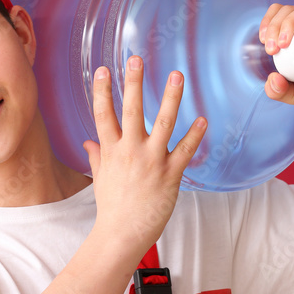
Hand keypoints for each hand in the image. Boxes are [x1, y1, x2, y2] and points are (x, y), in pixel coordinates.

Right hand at [83, 55, 206, 253]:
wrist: (121, 234)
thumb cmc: (112, 208)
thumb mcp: (101, 178)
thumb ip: (97, 156)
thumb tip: (89, 142)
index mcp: (111, 151)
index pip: (103, 114)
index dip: (102, 90)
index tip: (103, 69)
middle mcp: (130, 152)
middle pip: (131, 110)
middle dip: (133, 83)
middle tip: (135, 59)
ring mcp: (151, 162)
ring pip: (164, 123)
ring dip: (171, 97)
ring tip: (176, 75)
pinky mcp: (170, 175)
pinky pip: (185, 150)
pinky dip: (195, 135)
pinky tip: (203, 119)